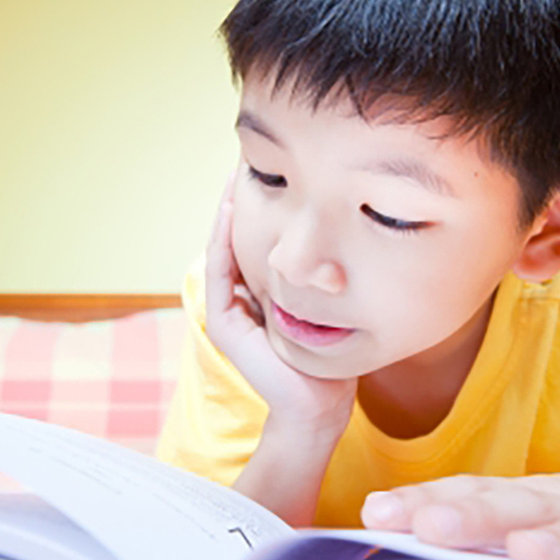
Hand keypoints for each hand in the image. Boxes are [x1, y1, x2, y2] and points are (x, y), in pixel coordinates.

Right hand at [204, 171, 356, 438]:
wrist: (320, 404)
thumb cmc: (332, 356)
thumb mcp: (326, 301)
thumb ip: (318, 275)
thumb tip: (339, 231)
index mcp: (259, 292)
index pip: (254, 240)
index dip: (260, 204)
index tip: (273, 166)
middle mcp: (239, 298)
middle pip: (235, 238)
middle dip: (240, 199)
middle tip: (246, 155)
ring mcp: (227, 311)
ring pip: (222, 248)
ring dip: (224, 210)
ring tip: (232, 173)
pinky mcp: (224, 324)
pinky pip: (220, 271)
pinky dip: (222, 239)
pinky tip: (230, 209)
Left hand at [361, 470, 559, 559]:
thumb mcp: (531, 521)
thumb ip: (471, 528)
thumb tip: (377, 526)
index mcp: (531, 506)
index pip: (470, 498)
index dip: (423, 505)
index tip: (377, 516)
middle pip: (521, 509)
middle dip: (474, 518)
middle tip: (433, 529)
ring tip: (532, 553)